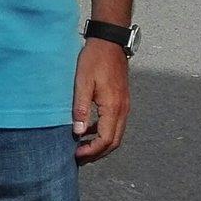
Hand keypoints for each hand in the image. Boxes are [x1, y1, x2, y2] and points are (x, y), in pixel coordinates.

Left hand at [72, 40, 129, 163]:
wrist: (110, 42)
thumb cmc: (94, 60)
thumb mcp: (82, 82)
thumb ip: (81, 108)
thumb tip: (78, 132)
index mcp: (113, 108)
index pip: (106, 140)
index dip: (92, 151)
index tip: (76, 155)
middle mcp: (122, 110)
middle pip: (114, 142)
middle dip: (97, 153)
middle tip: (79, 158)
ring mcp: (124, 106)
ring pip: (116, 134)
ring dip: (101, 144)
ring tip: (82, 147)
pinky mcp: (121, 101)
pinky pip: (115, 124)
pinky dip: (103, 132)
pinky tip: (88, 130)